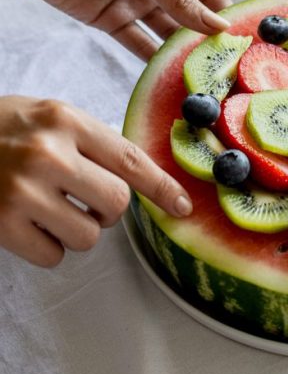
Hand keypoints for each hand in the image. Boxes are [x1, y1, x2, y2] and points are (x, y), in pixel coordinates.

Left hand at [0, 0, 229, 59]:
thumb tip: (217, 26)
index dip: (223, 13)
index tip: (241, 42)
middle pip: (188, 14)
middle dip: (204, 39)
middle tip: (225, 69)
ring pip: (164, 32)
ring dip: (179, 52)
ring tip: (199, 78)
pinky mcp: (110, 18)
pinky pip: (136, 42)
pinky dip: (150, 59)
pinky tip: (167, 76)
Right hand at [0, 95, 193, 266]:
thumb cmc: (0, 130)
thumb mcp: (47, 117)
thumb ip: (90, 142)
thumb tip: (141, 179)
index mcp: (64, 120)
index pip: (131, 158)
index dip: (162, 187)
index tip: (183, 207)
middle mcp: (48, 153)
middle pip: (117, 204)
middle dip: (108, 211)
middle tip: (84, 200)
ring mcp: (23, 191)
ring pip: (89, 236)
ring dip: (77, 231)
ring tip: (49, 209)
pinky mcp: (3, 224)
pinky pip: (54, 256)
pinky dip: (47, 248)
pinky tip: (28, 224)